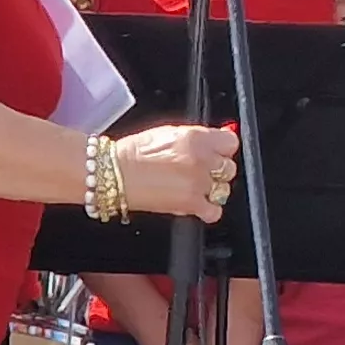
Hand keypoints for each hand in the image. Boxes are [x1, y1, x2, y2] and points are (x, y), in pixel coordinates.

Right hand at [112, 124, 241, 221]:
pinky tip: (196, 204)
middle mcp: (201, 159)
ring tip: (192, 187)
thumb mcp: (170, 133)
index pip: (231, 143)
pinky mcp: (190, 204)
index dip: (223, 149)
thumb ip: (199, 137)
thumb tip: (219, 137)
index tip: (218, 153)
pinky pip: (214, 211)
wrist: (114, 173)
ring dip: (211, 189)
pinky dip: (208, 210)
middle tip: (200, 171)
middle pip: (228, 168)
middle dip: (216, 170)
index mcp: (197, 138)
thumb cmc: (135, 153)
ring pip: (223, 189)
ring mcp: (197, 183)